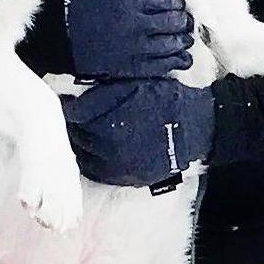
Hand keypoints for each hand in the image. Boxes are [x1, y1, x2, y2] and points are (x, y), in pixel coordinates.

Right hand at [24, 0, 194, 80]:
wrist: (48, 35)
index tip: (176, 0)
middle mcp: (137, 25)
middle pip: (174, 23)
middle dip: (183, 20)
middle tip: (184, 18)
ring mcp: (133, 49)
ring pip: (172, 46)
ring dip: (183, 41)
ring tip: (185, 37)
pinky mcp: (127, 68)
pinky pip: (161, 67)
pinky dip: (176, 62)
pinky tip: (181, 58)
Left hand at [61, 73, 216, 189]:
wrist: (196, 126)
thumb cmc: (164, 100)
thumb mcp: (131, 86)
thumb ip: (98, 94)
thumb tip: (69, 99)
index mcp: (106, 121)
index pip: (73, 116)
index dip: (68, 107)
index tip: (67, 102)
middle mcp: (108, 147)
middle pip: (75, 137)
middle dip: (74, 126)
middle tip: (76, 118)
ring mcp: (118, 166)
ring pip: (84, 157)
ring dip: (81, 144)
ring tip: (85, 133)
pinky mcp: (127, 178)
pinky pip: (98, 172)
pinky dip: (93, 161)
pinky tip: (97, 150)